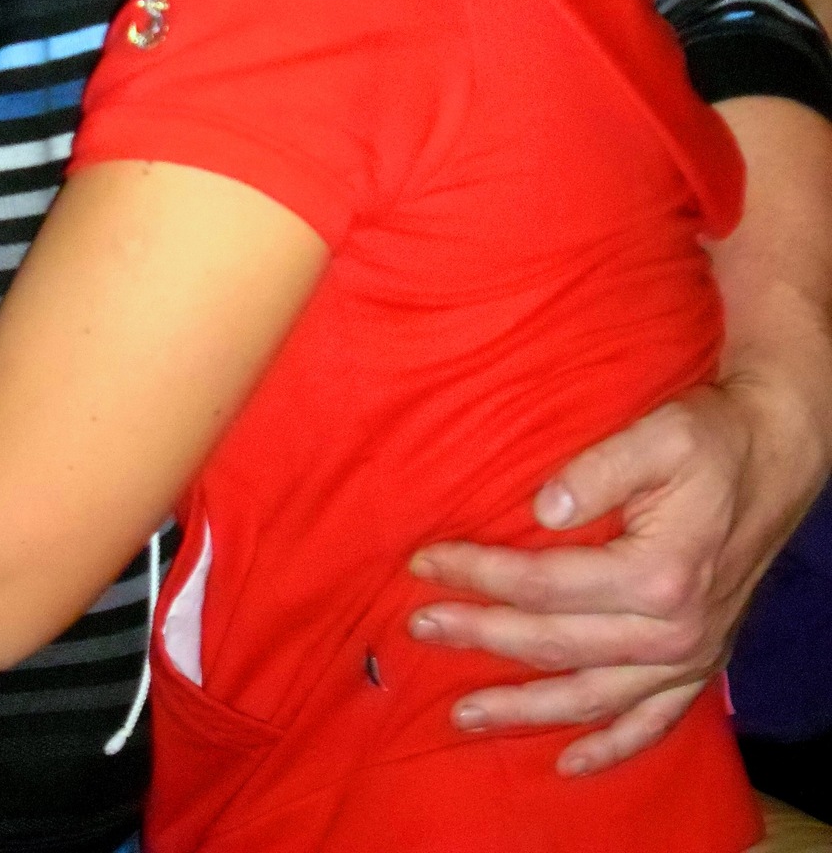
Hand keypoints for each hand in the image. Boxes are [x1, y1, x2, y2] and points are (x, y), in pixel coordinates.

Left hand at [407, 382, 810, 775]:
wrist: (775, 456)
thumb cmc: (711, 439)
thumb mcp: (657, 434)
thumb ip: (597, 472)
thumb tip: (539, 510)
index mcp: (659, 575)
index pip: (543, 584)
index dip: (478, 574)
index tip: (425, 562)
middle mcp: (674, 630)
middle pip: (555, 644)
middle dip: (480, 636)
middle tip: (421, 627)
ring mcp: (690, 656)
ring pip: (591, 697)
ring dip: (525, 710)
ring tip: (464, 713)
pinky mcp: (701, 664)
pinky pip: (652, 723)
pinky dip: (611, 748)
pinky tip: (570, 763)